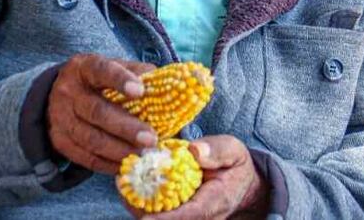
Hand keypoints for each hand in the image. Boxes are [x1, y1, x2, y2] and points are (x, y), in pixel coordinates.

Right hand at [47, 54, 157, 174]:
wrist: (57, 97)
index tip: (141, 91)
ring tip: (143, 155)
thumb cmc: (97, 82)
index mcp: (84, 67)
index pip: (101, 70)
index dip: (120, 80)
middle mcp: (68, 91)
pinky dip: (109, 164)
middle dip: (126, 127)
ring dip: (120, 150)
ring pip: (91, 139)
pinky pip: (86, 157)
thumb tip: (167, 85)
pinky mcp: (60, 141)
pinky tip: (128, 164)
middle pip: (97, 111)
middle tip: (151, 138)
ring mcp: (61, 118)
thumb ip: (137, 73)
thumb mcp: (113, 68)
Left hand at [126, 135, 267, 219]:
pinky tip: (128, 184)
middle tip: (122, 185)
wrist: (243, 185)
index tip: (146, 217)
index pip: (189, 215)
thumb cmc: (235, 166)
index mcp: (214, 202)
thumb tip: (195, 151)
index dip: (165, 219)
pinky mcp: (180, 214)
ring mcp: (190, 217)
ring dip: (138, 205)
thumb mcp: (233, 151)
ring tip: (121, 182)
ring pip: (160, 219)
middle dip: (142, 209)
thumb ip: (217, 151)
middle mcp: (201, 217)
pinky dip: (141, 201)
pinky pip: (159, 214)